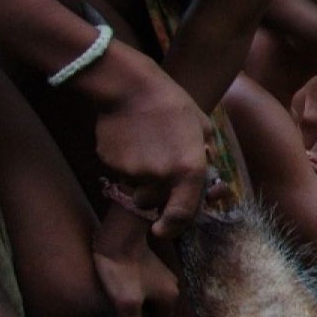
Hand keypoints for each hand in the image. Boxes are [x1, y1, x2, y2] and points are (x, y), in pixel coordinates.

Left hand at [91, 205, 178, 316]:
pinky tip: (127, 305)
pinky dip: (141, 304)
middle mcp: (171, 286)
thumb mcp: (125, 302)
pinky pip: (147, 294)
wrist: (117, 236)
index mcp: (169, 298)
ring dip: (147, 316)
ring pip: (155, 304)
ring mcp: (161, 276)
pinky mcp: (148, 268)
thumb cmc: (122, 270)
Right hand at [93, 59, 211, 239]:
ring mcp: (132, 173)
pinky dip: (124, 161)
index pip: (182, 216)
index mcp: (189, 171)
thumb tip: (206, 171)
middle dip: (156, 193)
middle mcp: (161, 178)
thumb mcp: (202, 128)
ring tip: (146, 142)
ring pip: (135, 185)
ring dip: (141, 174)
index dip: (174, 228)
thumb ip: (204, 155)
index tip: (165, 230)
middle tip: (159, 165)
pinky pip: (119, 170)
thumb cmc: (172, 103)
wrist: (129, 87)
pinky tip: (130, 136)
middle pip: (154, 202)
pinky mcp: (110, 164)